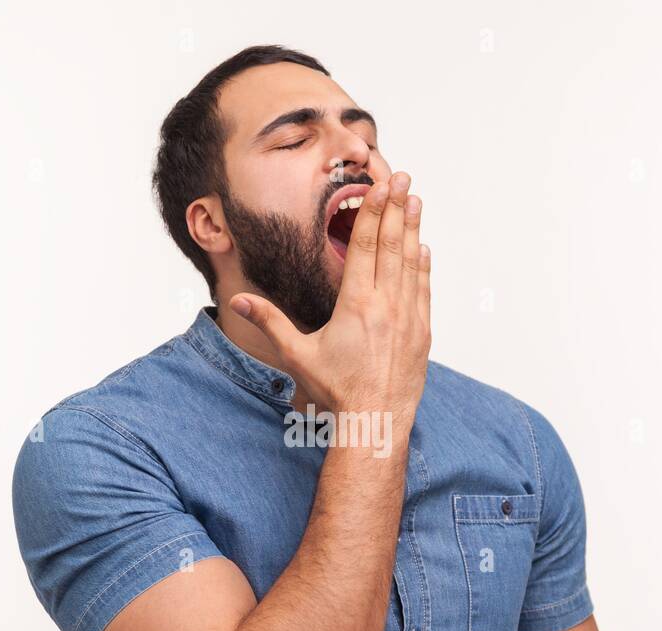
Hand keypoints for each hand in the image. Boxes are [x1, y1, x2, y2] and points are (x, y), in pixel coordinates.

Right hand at [228, 171, 430, 427]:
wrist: (376, 421)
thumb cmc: (336, 391)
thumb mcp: (298, 355)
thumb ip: (271, 323)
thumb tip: (238, 303)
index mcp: (356, 305)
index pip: (365, 247)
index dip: (372, 212)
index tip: (379, 186)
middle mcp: (386, 306)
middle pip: (391, 246)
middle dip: (396, 209)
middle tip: (403, 178)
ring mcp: (408, 318)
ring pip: (411, 264)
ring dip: (413, 230)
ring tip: (415, 201)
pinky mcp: (421, 333)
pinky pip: (423, 290)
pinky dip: (423, 266)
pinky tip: (423, 249)